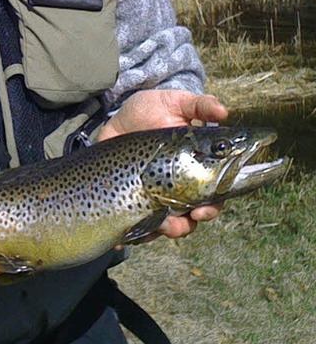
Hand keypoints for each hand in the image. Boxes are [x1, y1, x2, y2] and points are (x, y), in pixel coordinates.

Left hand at [98, 89, 228, 241]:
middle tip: (180, 219)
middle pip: (192, 217)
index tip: (204, 209)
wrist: (119, 114)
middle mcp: (179, 187)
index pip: (214, 195)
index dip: (213, 207)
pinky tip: (121, 240)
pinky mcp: (130, 197)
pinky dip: (130, 235)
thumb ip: (200, 105)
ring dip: (164, 231)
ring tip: (156, 225)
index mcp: (197, 168)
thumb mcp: (177, 102)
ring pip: (166, 226)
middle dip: (187, 224)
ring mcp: (155, 194)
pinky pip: (134, 225)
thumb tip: (223, 111)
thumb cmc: (154, 108)